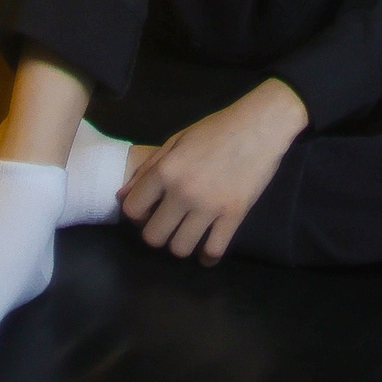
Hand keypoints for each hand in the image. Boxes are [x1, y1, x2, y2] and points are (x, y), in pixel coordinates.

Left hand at [121, 78, 307, 257]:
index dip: (137, 213)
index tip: (149, 210)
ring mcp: (209, 207)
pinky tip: (207, 247)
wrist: (259, 125)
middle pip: (153, 237)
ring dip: (181, 244)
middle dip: (157, 233)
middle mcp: (183, 192)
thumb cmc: (215, 129)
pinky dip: (207, 256)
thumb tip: (122, 196)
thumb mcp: (176, 140)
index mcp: (166, 170)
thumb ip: (148, 168)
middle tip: (168, 223)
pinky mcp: (233, 216)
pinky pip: (213, 252)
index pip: (132, 210)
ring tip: (188, 232)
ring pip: (180, 249)